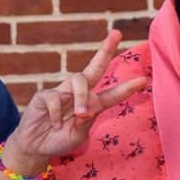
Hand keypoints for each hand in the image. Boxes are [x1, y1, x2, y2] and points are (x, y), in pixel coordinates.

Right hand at [0, 31, 148, 175]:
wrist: (35, 147)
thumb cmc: (60, 140)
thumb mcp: (77, 137)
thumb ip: (84, 125)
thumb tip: (86, 110)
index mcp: (93, 104)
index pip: (113, 94)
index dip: (128, 88)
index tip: (144, 80)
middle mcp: (79, 93)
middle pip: (95, 67)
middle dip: (105, 50)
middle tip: (116, 33)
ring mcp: (62, 91)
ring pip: (78, 79)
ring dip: (82, 97)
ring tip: (81, 114)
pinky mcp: (45, 95)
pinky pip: (54, 98)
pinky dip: (56, 114)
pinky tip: (56, 125)